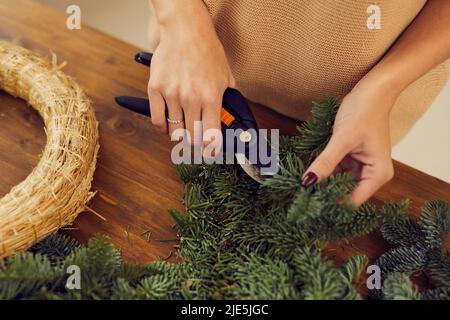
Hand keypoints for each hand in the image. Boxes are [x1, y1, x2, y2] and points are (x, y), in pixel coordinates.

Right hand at [148, 1, 233, 149]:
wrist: (186, 31)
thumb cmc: (208, 52)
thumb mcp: (226, 77)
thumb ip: (227, 100)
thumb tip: (228, 118)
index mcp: (211, 97)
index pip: (211, 136)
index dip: (211, 149)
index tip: (210, 153)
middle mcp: (191, 98)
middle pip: (192, 137)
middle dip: (196, 144)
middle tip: (196, 144)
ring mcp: (172, 94)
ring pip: (174, 131)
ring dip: (180, 136)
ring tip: (183, 133)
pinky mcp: (155, 89)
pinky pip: (157, 120)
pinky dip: (163, 128)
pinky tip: (168, 127)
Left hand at [301, 79, 396, 205]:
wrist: (372, 91)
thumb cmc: (364, 113)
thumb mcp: (342, 139)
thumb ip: (325, 163)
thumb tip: (307, 182)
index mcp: (377, 174)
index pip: (353, 200)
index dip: (332, 205)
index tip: (310, 210)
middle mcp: (371, 174)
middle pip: (345, 193)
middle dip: (324, 196)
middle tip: (300, 201)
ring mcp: (361, 166)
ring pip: (338, 182)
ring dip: (321, 184)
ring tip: (299, 192)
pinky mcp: (351, 158)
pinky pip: (335, 170)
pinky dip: (323, 172)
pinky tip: (307, 176)